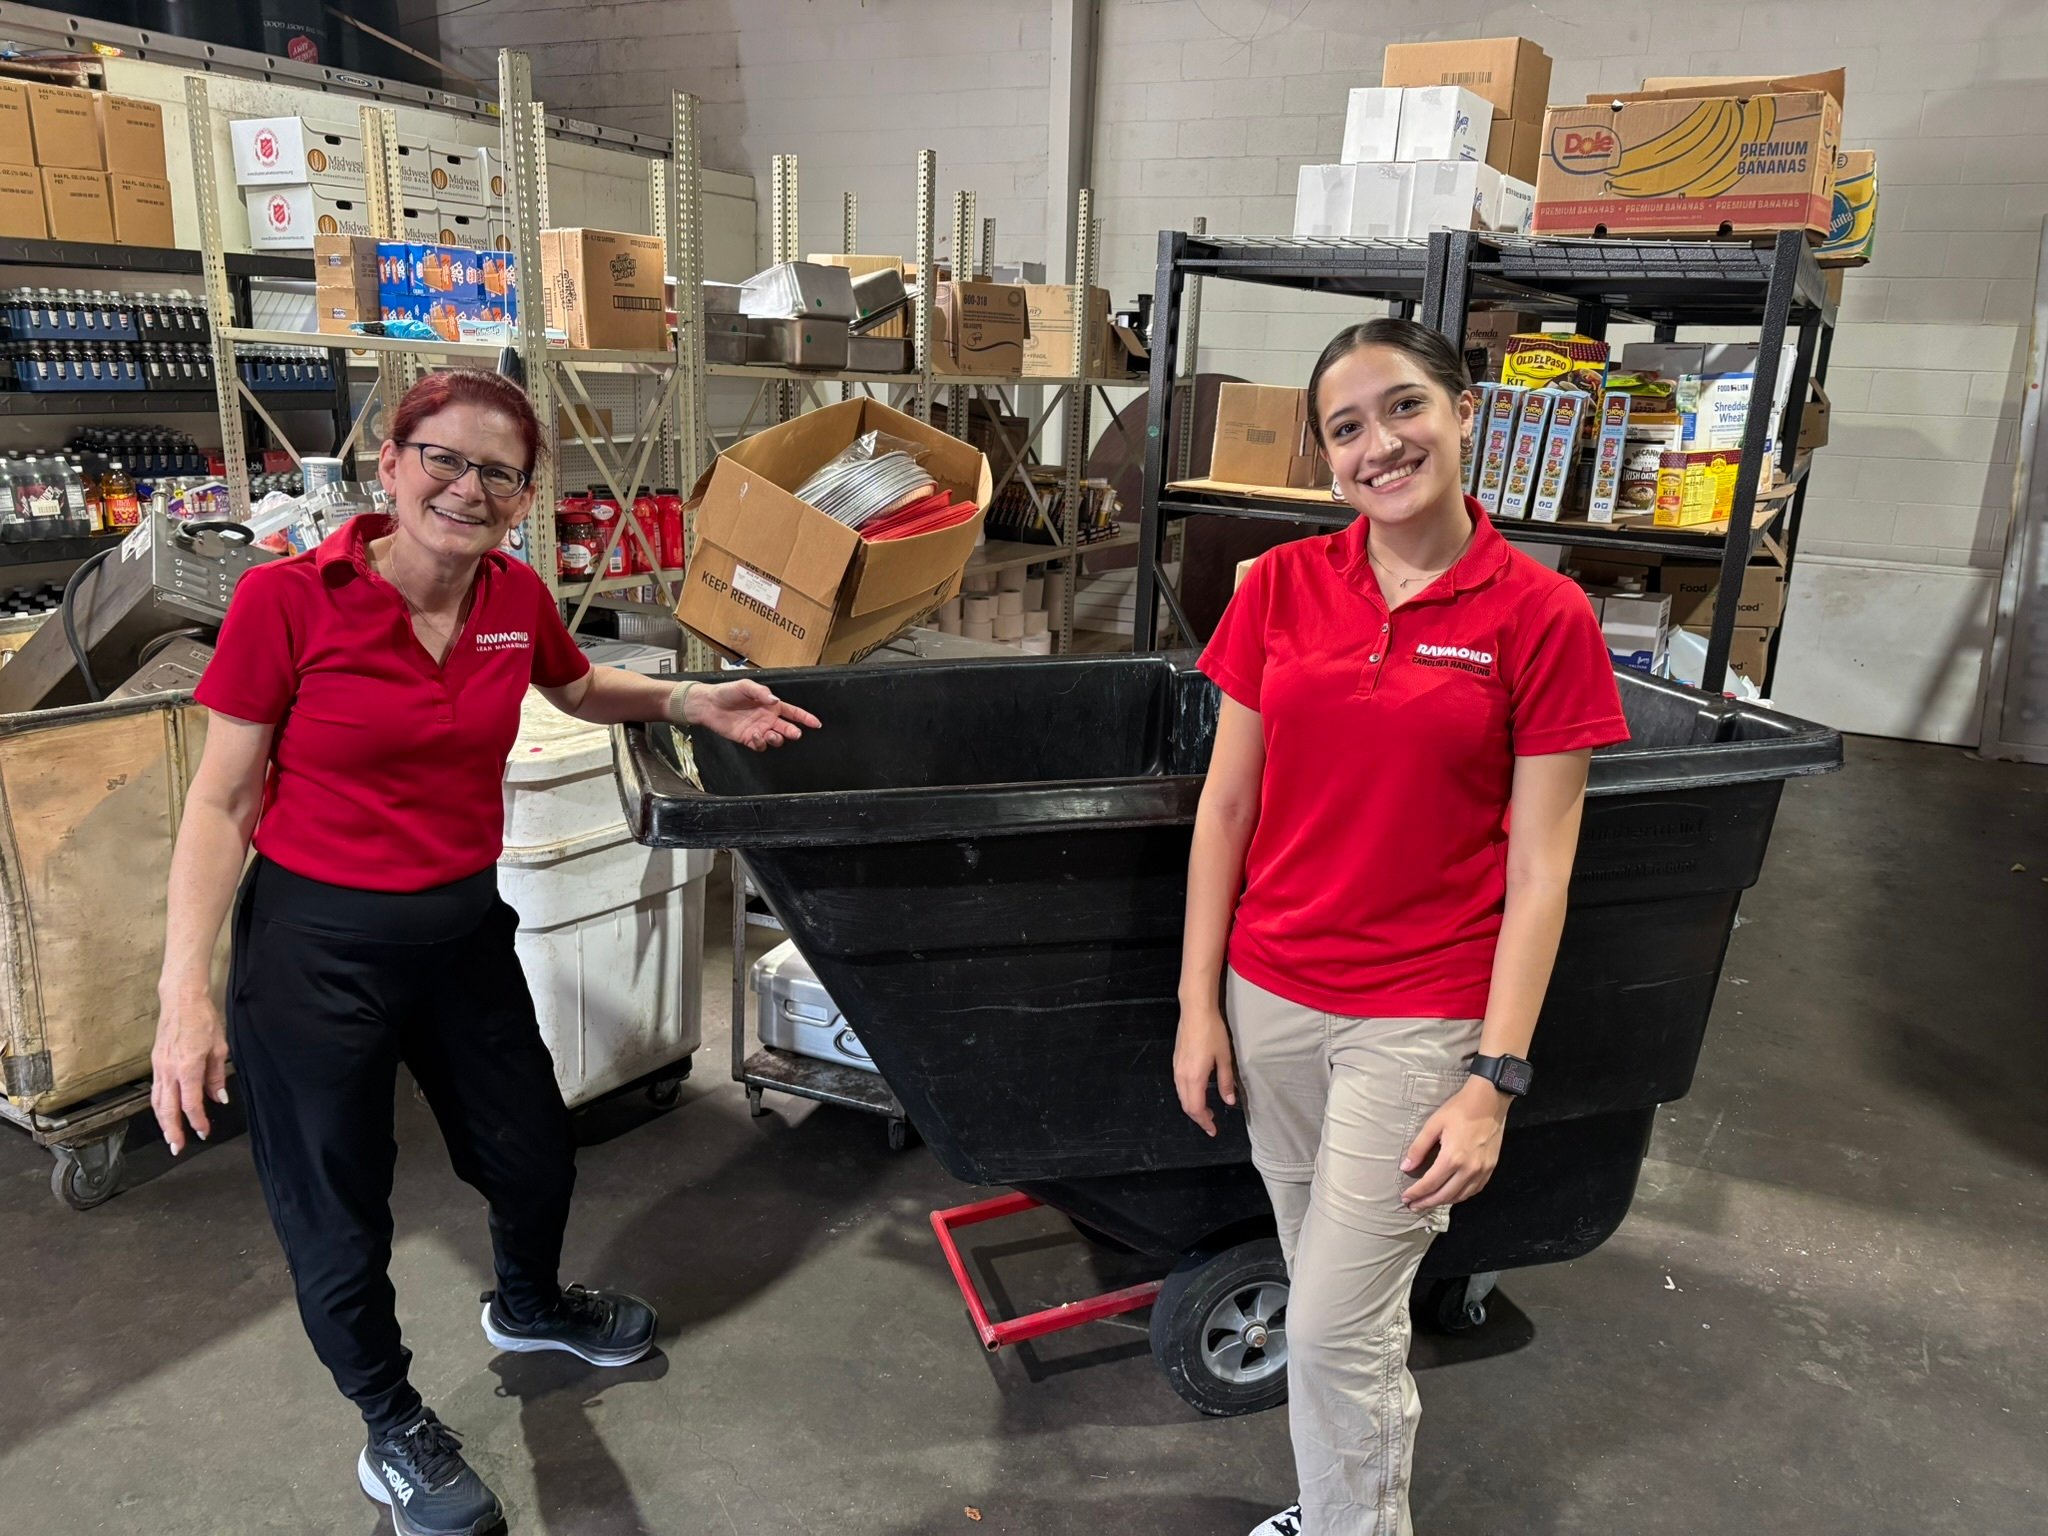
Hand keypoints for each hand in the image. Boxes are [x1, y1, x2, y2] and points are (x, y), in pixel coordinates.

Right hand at [150, 989, 229, 1155]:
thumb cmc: (203, 1020)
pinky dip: (159, 1105)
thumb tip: (218, 1097)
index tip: (204, 1131)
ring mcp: (159, 1067)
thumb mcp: (219, 1048)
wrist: (181, 1000)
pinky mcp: (155, 1062)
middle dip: (172, 1130)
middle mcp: (169, 1070)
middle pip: (167, 1109)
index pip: (191, 1103)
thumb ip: (216, 1076)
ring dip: (162, 1121)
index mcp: (188, 1067)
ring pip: (157, 1101)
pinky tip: (165, 1112)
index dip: (197, 1121)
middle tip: (177, 1147)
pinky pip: (155, 1090)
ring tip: (169, 1136)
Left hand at [685, 679, 821, 751]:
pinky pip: (760, 746)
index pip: (793, 712)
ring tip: (770, 734)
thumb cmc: (727, 692)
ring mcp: (759, 729)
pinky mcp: (749, 739)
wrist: (708, 705)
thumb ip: (761, 693)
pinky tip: (756, 736)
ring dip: (776, 738)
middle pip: (787, 728)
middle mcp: (767, 718)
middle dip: (793, 732)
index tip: (816, 723)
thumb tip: (775, 700)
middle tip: (794, 733)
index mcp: (771, 705)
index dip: (805, 718)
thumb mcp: (745, 686)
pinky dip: (761, 743)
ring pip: (776, 739)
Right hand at [1172, 1005, 1237, 1136]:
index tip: (1213, 1130)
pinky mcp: (1176, 1061)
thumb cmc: (1212, 1032)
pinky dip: (1188, 1096)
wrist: (1195, 1011)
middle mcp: (1182, 1076)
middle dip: (1198, 1117)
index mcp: (1195, 1078)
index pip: (1197, 1109)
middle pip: (1187, 1105)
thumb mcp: (1225, 1058)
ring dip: (1193, 1107)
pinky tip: (1198, 1092)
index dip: (1205, 1122)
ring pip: (1182, 1096)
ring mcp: (1176, 1068)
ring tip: (1207, 1110)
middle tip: (1211, 1123)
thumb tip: (1229, 1101)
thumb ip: (1226, 1082)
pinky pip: (1179, 1086)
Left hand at [1400, 1076, 1509, 1212]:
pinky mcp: (1490, 1168)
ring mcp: (1482, 1170)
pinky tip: (1452, 1194)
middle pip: (1444, 1195)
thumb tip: (1406, 1167)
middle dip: (1427, 1202)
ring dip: (1443, 1202)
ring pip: (1460, 1196)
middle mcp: (1469, 1169)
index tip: (1406, 1198)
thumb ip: (1419, 1148)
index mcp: (1452, 1158)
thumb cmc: (1459, 1110)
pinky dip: (1461, 1196)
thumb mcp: (1434, 1125)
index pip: (1430, 1184)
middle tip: (1414, 1206)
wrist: (1489, 1101)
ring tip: (1429, 1201)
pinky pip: (1474, 1190)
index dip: (1416, 1193)